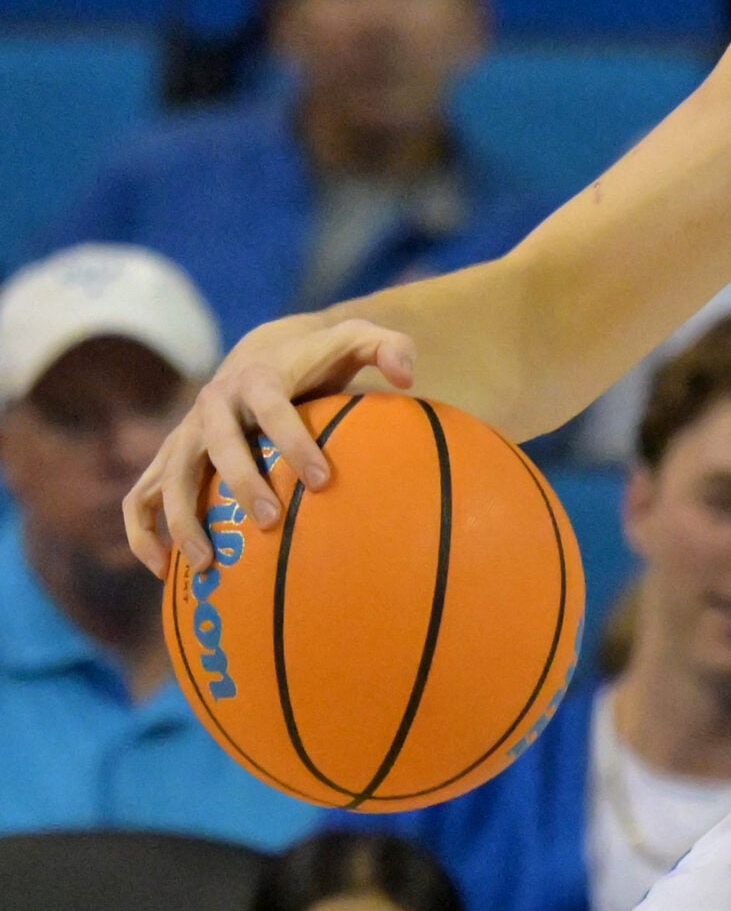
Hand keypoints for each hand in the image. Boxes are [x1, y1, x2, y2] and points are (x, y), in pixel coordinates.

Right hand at [124, 315, 415, 576]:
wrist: (264, 350)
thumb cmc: (321, 356)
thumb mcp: (358, 340)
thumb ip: (391, 348)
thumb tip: (409, 376)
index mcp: (259, 378)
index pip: (273, 408)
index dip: (294, 441)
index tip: (322, 479)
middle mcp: (214, 405)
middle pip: (219, 446)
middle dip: (242, 484)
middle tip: (271, 523)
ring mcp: (186, 433)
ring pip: (169, 477)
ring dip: (182, 520)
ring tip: (206, 564)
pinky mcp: (171, 456)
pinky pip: (141, 497)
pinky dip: (142, 532)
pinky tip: (162, 571)